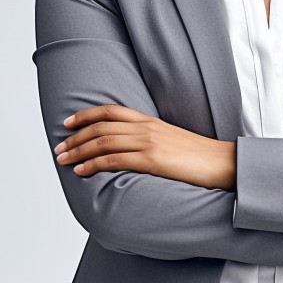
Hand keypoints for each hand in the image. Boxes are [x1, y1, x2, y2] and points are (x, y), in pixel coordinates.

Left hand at [54, 104, 236, 189]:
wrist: (223, 163)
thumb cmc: (199, 157)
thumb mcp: (171, 141)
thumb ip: (150, 140)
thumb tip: (131, 150)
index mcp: (150, 121)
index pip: (111, 111)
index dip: (87, 115)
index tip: (69, 122)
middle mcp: (146, 128)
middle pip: (101, 127)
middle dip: (76, 138)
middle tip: (59, 148)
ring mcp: (149, 143)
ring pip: (103, 142)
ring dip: (79, 151)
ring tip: (63, 160)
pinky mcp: (152, 160)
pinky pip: (115, 160)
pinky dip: (94, 164)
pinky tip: (82, 171)